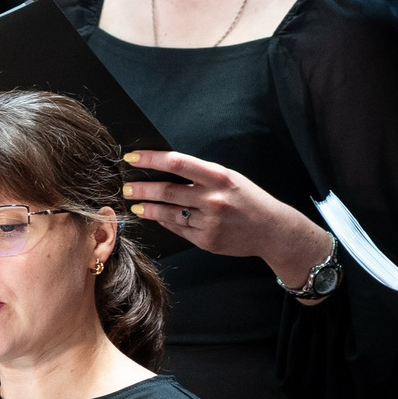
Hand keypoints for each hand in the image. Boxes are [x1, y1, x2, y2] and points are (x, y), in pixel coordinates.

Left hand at [122, 149, 330, 286]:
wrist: (271, 230)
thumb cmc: (248, 199)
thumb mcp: (229, 178)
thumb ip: (200, 175)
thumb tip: (165, 170)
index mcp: (219, 177)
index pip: (177, 163)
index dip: (151, 159)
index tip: (132, 157)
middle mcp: (213, 199)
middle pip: (167, 191)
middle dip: (142, 188)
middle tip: (126, 185)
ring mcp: (209, 222)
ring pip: (168, 213)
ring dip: (146, 208)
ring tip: (134, 203)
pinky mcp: (206, 241)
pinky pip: (178, 229)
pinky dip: (164, 221)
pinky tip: (155, 216)